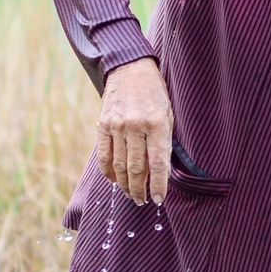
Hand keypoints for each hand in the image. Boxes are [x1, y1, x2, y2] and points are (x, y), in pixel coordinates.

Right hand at [96, 58, 171, 204]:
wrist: (130, 70)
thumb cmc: (155, 95)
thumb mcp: (168, 115)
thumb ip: (164, 142)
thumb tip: (161, 173)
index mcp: (156, 124)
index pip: (157, 163)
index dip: (158, 185)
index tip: (158, 199)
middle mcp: (135, 126)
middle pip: (136, 168)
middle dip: (139, 189)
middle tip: (142, 201)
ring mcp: (116, 126)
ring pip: (118, 165)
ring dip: (125, 185)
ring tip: (131, 194)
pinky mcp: (102, 125)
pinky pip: (104, 155)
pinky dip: (108, 172)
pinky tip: (115, 181)